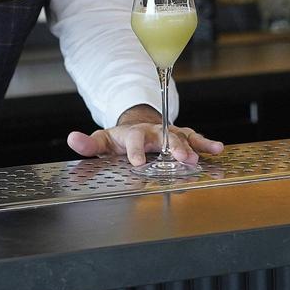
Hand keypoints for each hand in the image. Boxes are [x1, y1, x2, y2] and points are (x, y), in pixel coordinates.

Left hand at [66, 105, 223, 166]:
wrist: (138, 126)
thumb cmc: (120, 139)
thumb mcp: (102, 141)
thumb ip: (88, 144)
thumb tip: (72, 139)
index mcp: (133, 134)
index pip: (134, 141)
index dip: (135, 151)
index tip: (138, 164)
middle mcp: (154, 132)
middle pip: (164, 137)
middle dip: (173, 148)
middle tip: (182, 159)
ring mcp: (169, 133)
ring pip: (183, 137)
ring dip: (194, 145)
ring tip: (204, 154)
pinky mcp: (182, 136)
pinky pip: (196, 139)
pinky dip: (206, 143)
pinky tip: (218, 149)